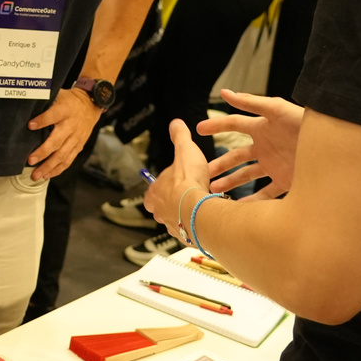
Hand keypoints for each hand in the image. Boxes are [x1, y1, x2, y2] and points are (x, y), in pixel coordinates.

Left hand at [25, 87, 100, 180]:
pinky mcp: (79, 146)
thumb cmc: (69, 100)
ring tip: (36, 175)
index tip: (30, 126)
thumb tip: (25, 106)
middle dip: (43, 152)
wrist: (91, 104)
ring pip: (62, 155)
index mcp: (65, 110)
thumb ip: (45, 102)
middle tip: (30, 160)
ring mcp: (76, 138)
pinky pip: (69, 160)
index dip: (42, 120)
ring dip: (49, 166)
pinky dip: (58, 169)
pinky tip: (48, 175)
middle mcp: (71, 125)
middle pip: (57, 141)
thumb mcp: (59, 95)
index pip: (53, 115)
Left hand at [144, 118, 210, 236]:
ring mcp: (173, 227)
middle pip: (164, 208)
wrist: (199, 209)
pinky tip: (207, 217)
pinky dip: (197, 224)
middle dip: (175, 202)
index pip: (153, 192)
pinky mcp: (187, 237)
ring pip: (177, 220)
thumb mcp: (185, 150)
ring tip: (201, 205)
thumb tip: (176, 123)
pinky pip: (190, 231)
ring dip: (187, 213)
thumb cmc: (188, 181)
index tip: (175, 182)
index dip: (164, 187)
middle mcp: (160, 213)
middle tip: (189, 194)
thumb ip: (180, 137)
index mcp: (154, 194)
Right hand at [200, 89, 304, 198]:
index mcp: (263, 127)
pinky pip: (264, 193)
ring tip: (213, 190)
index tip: (196, 130)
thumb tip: (224, 92)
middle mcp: (267, 147)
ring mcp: (275, 165)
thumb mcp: (277, 109)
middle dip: (219, 164)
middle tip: (202, 173)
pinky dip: (251, 201)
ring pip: (246, 175)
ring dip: (230, 182)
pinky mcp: (286, 181)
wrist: (336, 148)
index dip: (216, 126)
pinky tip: (238, 208)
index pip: (234, 125)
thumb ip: (251, 102)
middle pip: (236, 156)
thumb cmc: (305, 123)